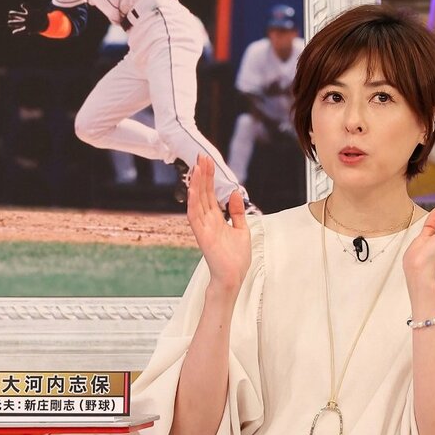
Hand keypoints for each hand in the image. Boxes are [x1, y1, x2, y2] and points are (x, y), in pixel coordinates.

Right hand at [7, 3, 48, 34]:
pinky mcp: (27, 28)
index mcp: (30, 12)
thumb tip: (51, 11)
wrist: (43, 23)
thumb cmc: (43, 16)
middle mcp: (27, 17)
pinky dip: (18, 32)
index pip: (27, 8)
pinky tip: (14, 33)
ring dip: (14, 23)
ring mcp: (26, 22)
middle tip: (10, 13)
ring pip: (19, 22)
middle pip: (20, 15)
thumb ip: (47, 11)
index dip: (25, 6)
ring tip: (9, 23)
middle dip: (15, 14)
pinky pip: (21, 30)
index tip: (23, 5)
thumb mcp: (45, 13)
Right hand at [187, 155, 251, 297]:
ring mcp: (204, 228)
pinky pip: (195, 217)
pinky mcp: (202, 236)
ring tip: (197, 168)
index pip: (211, 194)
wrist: (234, 277)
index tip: (208, 162)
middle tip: (201, 157)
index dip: (209, 178)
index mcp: (216, 219)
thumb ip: (236, 212)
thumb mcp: (241, 229)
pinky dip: (193, 203)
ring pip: (197, 202)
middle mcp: (208, 221)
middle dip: (202, 175)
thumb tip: (234, 193)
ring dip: (196, 185)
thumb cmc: (236, 258)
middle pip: (203, 193)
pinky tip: (193, 190)